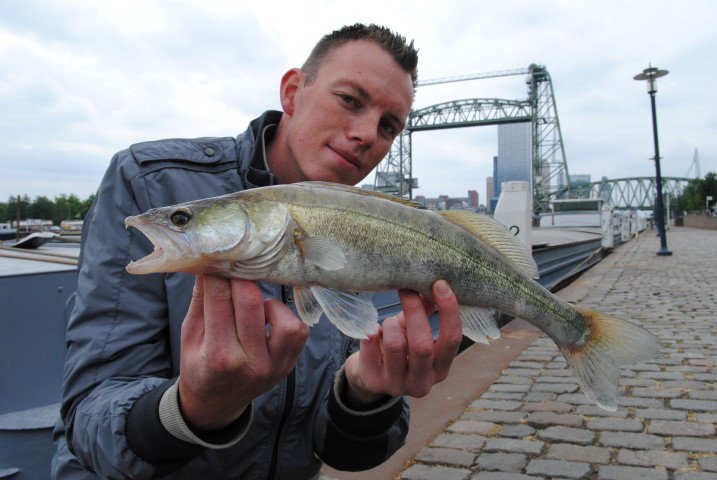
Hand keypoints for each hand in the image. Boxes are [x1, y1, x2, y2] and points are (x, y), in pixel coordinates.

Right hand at [178, 275, 308, 430]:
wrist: (216, 403)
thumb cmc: (200, 364)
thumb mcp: (189, 335)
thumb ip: (200, 299)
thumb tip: (209, 262)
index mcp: (218, 356)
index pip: (219, 299)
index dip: (218, 273)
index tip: (218, 259)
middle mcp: (249, 362)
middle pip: (251, 302)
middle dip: (241, 278)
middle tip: (236, 270)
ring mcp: (273, 366)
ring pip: (284, 318)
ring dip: (268, 302)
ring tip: (253, 305)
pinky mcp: (288, 365)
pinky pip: (298, 331)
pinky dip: (284, 317)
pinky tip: (267, 317)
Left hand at [343, 280, 462, 405]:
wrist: (370, 376)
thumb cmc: (399, 348)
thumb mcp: (416, 333)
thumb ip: (427, 311)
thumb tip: (435, 281)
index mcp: (440, 368)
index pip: (452, 340)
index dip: (449, 311)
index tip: (440, 284)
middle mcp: (422, 382)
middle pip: (422, 345)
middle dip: (414, 312)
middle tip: (406, 290)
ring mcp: (397, 384)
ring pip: (395, 346)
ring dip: (391, 325)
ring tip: (389, 322)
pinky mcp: (373, 381)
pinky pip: (370, 347)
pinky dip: (371, 332)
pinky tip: (372, 331)